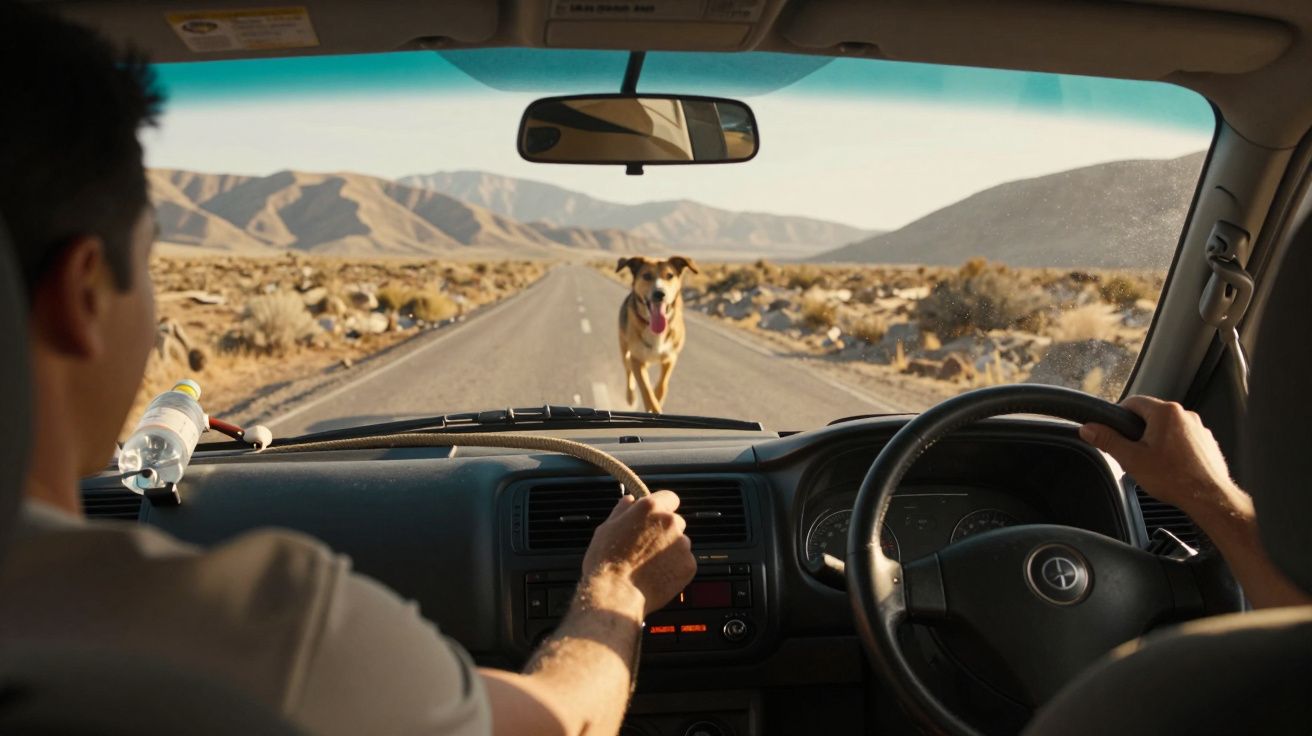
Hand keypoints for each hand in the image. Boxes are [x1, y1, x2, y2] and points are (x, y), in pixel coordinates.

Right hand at [580, 491, 696, 616]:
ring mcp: (682, 544)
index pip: (670, 498)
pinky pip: (684, 562)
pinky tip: (657, 576)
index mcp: (650, 507)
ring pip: (681, 542)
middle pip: (676, 521)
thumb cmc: (606, 561)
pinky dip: (675, 568)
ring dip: (670, 549)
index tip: (654, 519)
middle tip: (647, 547)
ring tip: (649, 565)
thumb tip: (630, 499)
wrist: (616, 594)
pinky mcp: (689, 565)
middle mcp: (670, 521)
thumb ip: (622, 510)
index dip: (662, 508)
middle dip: (665, 531)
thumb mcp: (607, 527)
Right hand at [1079, 395, 1241, 519]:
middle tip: (1132, 452)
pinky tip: (1170, 468)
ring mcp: (1199, 429)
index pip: (1134, 402)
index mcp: (1165, 412)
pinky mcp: (1207, 443)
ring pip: (1168, 428)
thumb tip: (1089, 429)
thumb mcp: (1131, 459)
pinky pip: (1184, 439)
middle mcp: (1185, 415)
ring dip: (1157, 440)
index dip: (1119, 415)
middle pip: (1151, 415)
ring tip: (1153, 463)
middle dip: (1139, 431)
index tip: (1114, 430)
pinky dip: (1174, 449)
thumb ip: (1108, 440)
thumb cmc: (1173, 478)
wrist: (1208, 498)